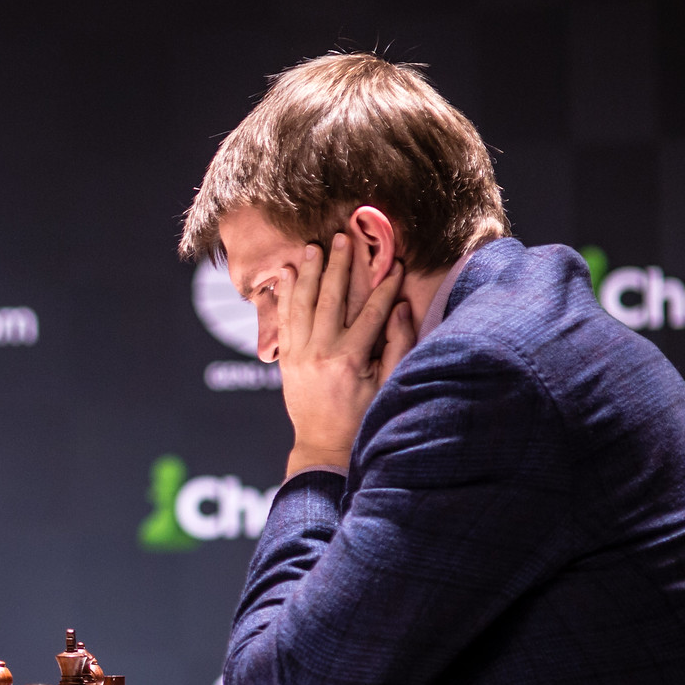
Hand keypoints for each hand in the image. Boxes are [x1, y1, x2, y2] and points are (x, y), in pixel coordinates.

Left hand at [277, 232, 415, 476]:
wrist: (324, 447)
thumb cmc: (362, 418)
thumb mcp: (388, 385)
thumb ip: (396, 345)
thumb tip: (400, 307)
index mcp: (349, 359)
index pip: (371, 312)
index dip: (384, 287)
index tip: (395, 265)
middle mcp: (320, 352)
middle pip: (331, 298)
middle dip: (339, 265)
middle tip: (344, 237)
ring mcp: (299, 354)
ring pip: (303, 304)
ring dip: (309, 273)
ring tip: (314, 247)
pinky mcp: (287, 359)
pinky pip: (285, 319)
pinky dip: (286, 295)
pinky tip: (289, 274)